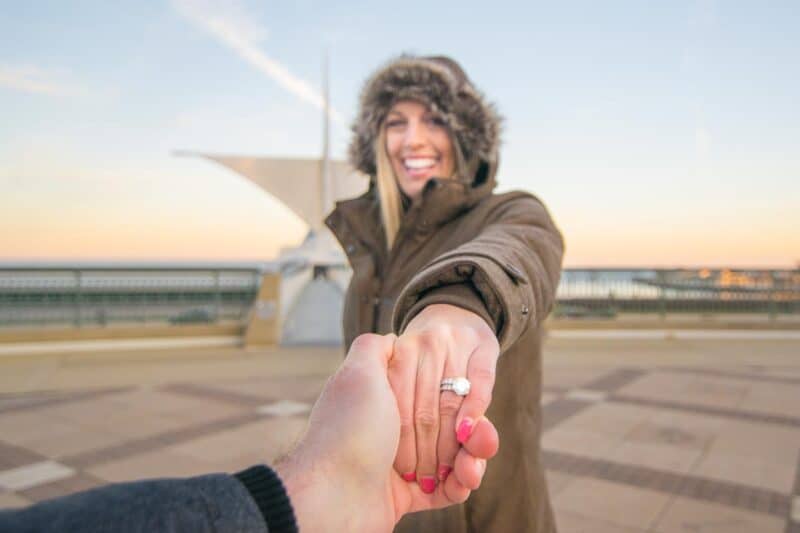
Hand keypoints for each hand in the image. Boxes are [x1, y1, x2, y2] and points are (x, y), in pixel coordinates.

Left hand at [276, 333, 498, 532]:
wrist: (329, 496)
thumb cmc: (348, 430)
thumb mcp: (359, 374)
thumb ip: (374, 348)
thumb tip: (391, 336)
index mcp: (382, 402)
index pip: (433, 394)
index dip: (458, 398)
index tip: (473, 404)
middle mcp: (389, 431)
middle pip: (447, 426)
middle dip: (472, 433)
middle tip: (483, 437)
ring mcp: (399, 465)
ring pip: (451, 458)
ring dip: (471, 460)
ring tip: (472, 467)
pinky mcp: (405, 497)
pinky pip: (444, 489)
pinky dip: (460, 484)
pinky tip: (465, 480)